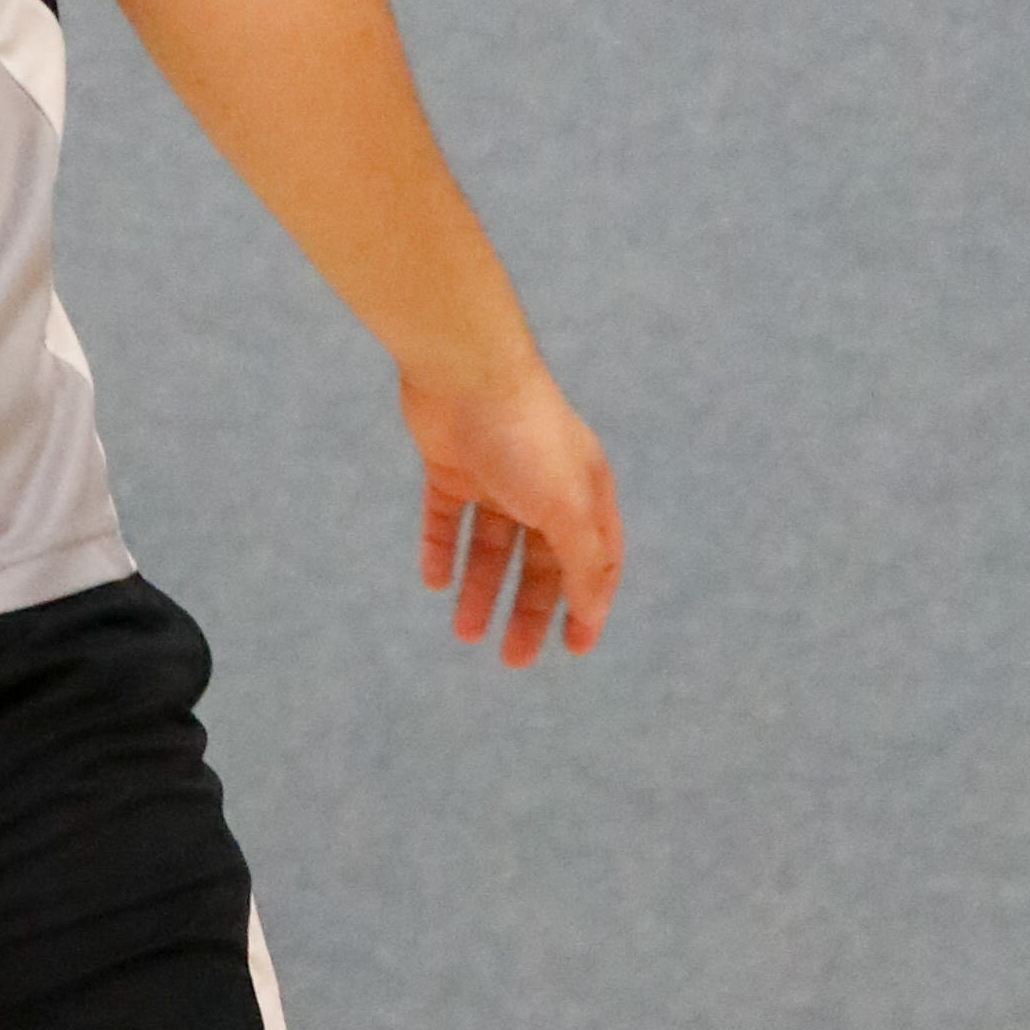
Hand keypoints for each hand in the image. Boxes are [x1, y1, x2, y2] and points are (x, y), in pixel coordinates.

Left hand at [403, 352, 621, 666]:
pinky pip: (446, 517)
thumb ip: (583, 561)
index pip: (595, 560)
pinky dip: (441, 549)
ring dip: (480, 589)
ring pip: (490, 545)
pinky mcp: (450, 464)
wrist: (463, 369)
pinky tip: (435, 582)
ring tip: (465, 632)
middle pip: (539, 562)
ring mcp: (495, 474)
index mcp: (583, 491)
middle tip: (512, 659)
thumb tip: (593, 609)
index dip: (588, 605)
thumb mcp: (566, 507)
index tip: (574, 648)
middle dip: (529, 611)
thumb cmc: (525, 435)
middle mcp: (542, 484)